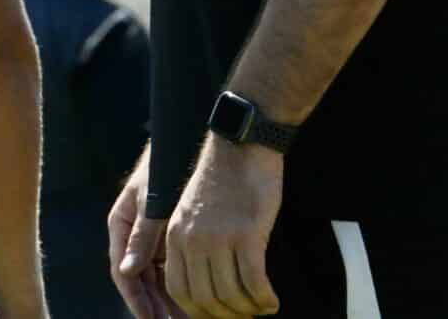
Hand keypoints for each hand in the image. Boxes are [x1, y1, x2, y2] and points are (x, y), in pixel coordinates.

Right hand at [111, 150, 182, 318]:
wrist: (184, 143)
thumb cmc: (163, 167)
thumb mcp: (152, 201)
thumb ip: (142, 235)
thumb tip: (127, 272)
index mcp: (121, 226)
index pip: (123, 272)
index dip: (136, 300)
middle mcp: (132, 236)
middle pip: (139, 280)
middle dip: (153, 306)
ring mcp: (149, 237)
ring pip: (155, 277)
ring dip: (167, 300)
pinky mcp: (166, 236)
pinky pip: (170, 266)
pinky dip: (179, 283)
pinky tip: (194, 299)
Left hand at [162, 137, 282, 316]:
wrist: (241, 145)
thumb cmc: (222, 180)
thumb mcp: (191, 212)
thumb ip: (190, 245)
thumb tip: (203, 285)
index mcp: (175, 236)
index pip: (178, 291)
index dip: (198, 311)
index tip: (216, 316)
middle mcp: (192, 241)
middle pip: (205, 300)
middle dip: (226, 316)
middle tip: (244, 316)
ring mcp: (219, 238)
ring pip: (231, 296)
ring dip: (248, 310)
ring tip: (260, 308)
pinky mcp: (247, 234)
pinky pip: (254, 282)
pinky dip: (264, 298)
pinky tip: (272, 301)